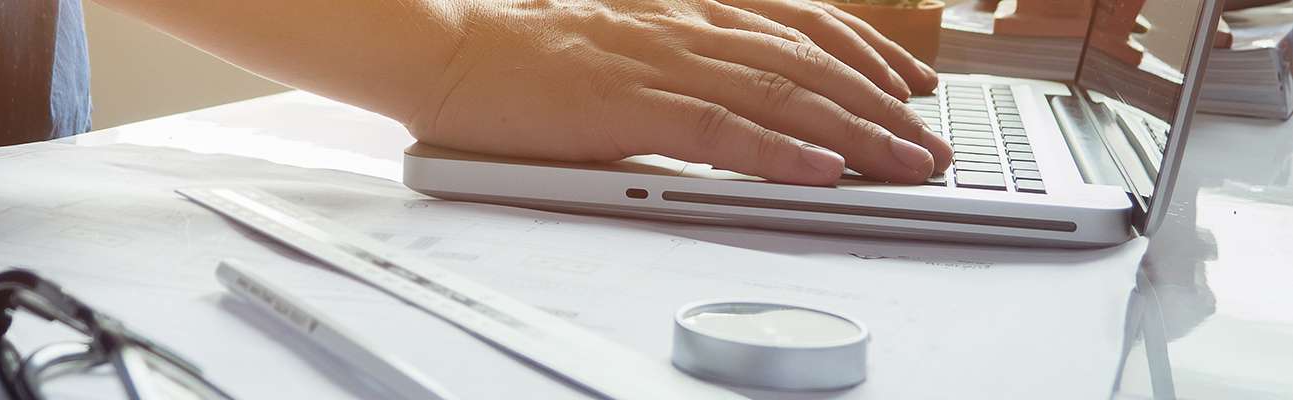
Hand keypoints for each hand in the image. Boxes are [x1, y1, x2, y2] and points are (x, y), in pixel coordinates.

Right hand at [404, 0, 950, 184]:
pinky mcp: (628, 106)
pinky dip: (777, 150)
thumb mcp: (614, 47)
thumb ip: (671, 61)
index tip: (909, 85)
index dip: (864, 55)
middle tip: (930, 143)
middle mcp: (684, 30)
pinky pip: (719, 129)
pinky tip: (819, 169)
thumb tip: (721, 93)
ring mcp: (659, 64)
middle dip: (878, 106)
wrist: (447, 51)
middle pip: (806, 64)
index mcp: (682, 15)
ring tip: (904, 162)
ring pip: (780, 94)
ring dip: (853, 132)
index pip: (797, 26)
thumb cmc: (517, 59)